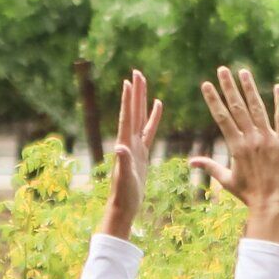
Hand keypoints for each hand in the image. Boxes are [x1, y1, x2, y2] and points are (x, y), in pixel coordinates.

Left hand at [100, 69, 158, 237]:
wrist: (124, 206)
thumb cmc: (124, 195)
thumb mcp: (125, 179)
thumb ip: (123, 163)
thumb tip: (119, 148)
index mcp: (125, 145)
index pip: (127, 118)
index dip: (128, 100)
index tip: (128, 81)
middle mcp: (129, 141)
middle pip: (133, 112)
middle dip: (135, 92)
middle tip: (136, 72)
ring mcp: (135, 145)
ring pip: (140, 117)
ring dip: (142, 100)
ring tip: (143, 81)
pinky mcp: (142, 152)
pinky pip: (149, 129)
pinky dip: (153, 117)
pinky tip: (158, 105)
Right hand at [185, 66, 278, 241]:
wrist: (273, 203)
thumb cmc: (249, 194)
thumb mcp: (226, 180)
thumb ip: (210, 166)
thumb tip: (191, 162)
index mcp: (236, 146)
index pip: (221, 117)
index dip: (213, 99)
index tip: (206, 84)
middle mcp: (251, 139)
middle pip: (237, 108)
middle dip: (228, 87)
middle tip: (222, 69)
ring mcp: (268, 139)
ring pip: (257, 108)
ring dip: (250, 89)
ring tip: (243, 72)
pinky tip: (278, 87)